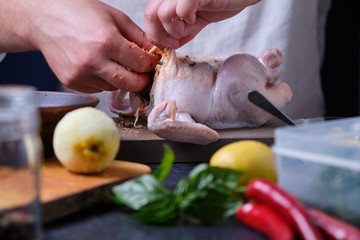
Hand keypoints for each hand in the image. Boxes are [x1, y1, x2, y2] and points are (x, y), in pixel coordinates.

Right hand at [0, 0, 158, 92]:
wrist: (44, 18)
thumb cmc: (80, 12)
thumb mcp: (114, 17)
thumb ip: (138, 36)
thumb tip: (155, 52)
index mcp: (106, 41)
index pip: (141, 64)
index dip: (151, 64)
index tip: (151, 61)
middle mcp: (93, 61)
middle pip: (132, 84)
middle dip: (142, 79)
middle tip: (143, 72)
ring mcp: (81, 75)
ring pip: (115, 88)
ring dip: (122, 79)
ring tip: (116, 63)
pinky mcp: (73, 83)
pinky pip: (99, 88)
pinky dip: (105, 81)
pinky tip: (99, 66)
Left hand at [144, 0, 259, 48]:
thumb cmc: (222, 1)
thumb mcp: (196, 19)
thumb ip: (181, 30)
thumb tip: (166, 45)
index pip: (148, 15)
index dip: (154, 33)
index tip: (169, 44)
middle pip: (150, 15)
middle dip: (160, 35)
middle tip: (175, 42)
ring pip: (162, 14)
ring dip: (175, 30)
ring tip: (189, 27)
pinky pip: (181, 10)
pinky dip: (187, 20)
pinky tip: (196, 19)